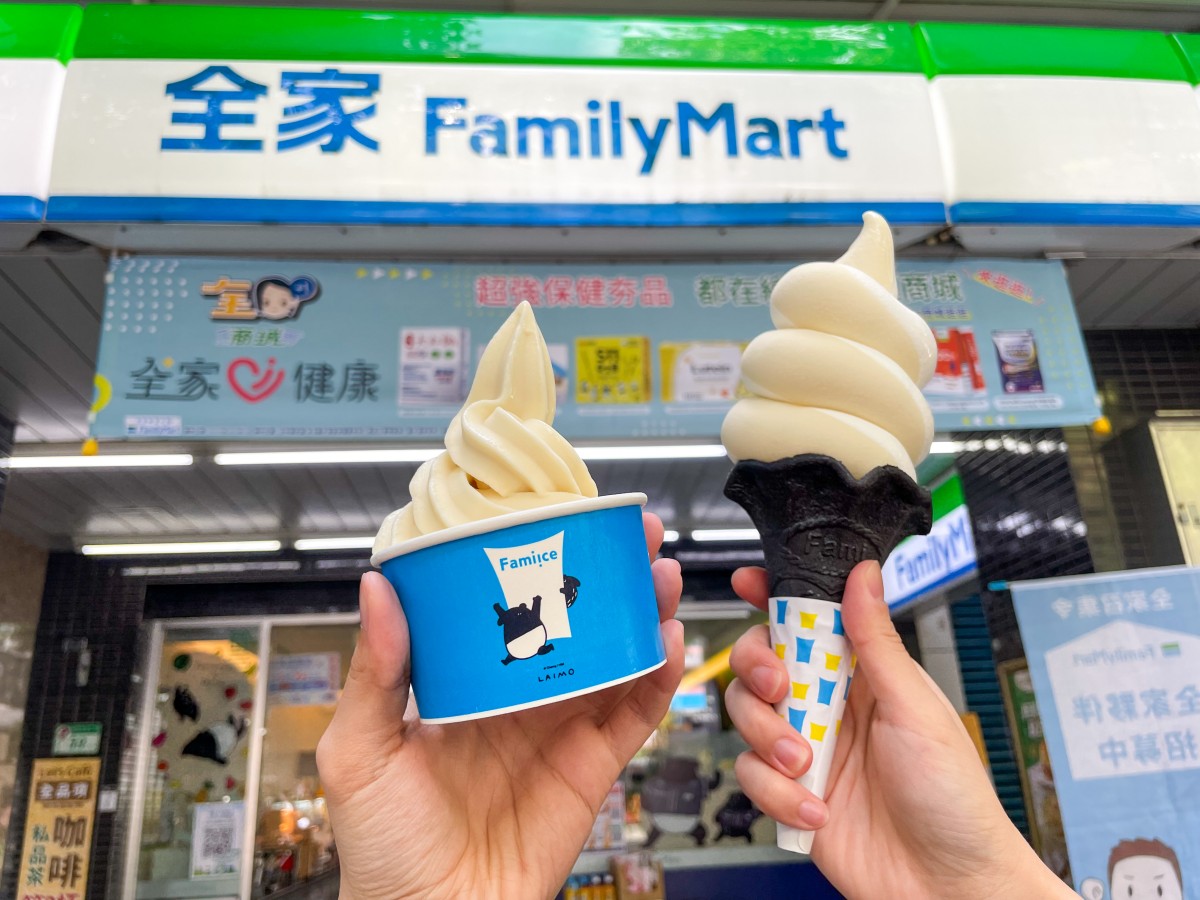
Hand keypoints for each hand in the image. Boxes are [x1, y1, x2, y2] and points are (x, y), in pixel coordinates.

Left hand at [318, 514, 683, 899]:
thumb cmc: (384, 846)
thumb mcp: (362, 751)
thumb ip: (374, 673)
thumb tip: (376, 587)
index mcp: (465, 684)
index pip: (509, 609)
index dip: (540, 564)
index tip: (558, 522)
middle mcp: (519, 699)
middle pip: (576, 624)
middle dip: (607, 577)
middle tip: (630, 535)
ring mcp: (560, 731)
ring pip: (614, 659)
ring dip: (642, 614)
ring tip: (659, 575)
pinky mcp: (592, 769)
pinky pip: (633, 716)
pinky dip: (658, 677)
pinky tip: (667, 640)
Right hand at [725, 561, 1074, 899]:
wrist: (948, 887)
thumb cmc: (953, 798)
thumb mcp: (915, 709)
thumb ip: (876, 642)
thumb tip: (862, 574)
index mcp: (863, 674)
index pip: (810, 620)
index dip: (775, 596)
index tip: (749, 581)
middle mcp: (828, 706)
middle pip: (760, 662)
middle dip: (757, 670)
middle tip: (780, 688)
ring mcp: (805, 750)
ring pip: (746, 718)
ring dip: (768, 740)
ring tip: (807, 766)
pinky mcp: (789, 796)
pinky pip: (750, 777)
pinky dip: (777, 796)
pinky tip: (816, 812)